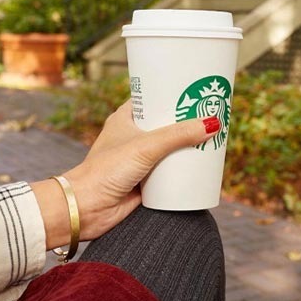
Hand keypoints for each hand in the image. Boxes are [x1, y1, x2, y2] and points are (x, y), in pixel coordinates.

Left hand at [32, 100, 218, 249]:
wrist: (87, 209)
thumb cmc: (105, 171)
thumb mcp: (146, 146)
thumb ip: (178, 135)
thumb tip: (212, 124)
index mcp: (126, 118)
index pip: (153, 99)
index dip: (173, 94)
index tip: (196, 91)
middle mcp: (133, 137)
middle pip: (167, 124)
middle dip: (188, 123)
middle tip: (212, 116)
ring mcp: (140, 159)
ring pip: (171, 149)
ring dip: (188, 147)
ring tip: (213, 139)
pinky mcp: (146, 181)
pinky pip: (171, 172)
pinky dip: (184, 170)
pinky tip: (203, 167)